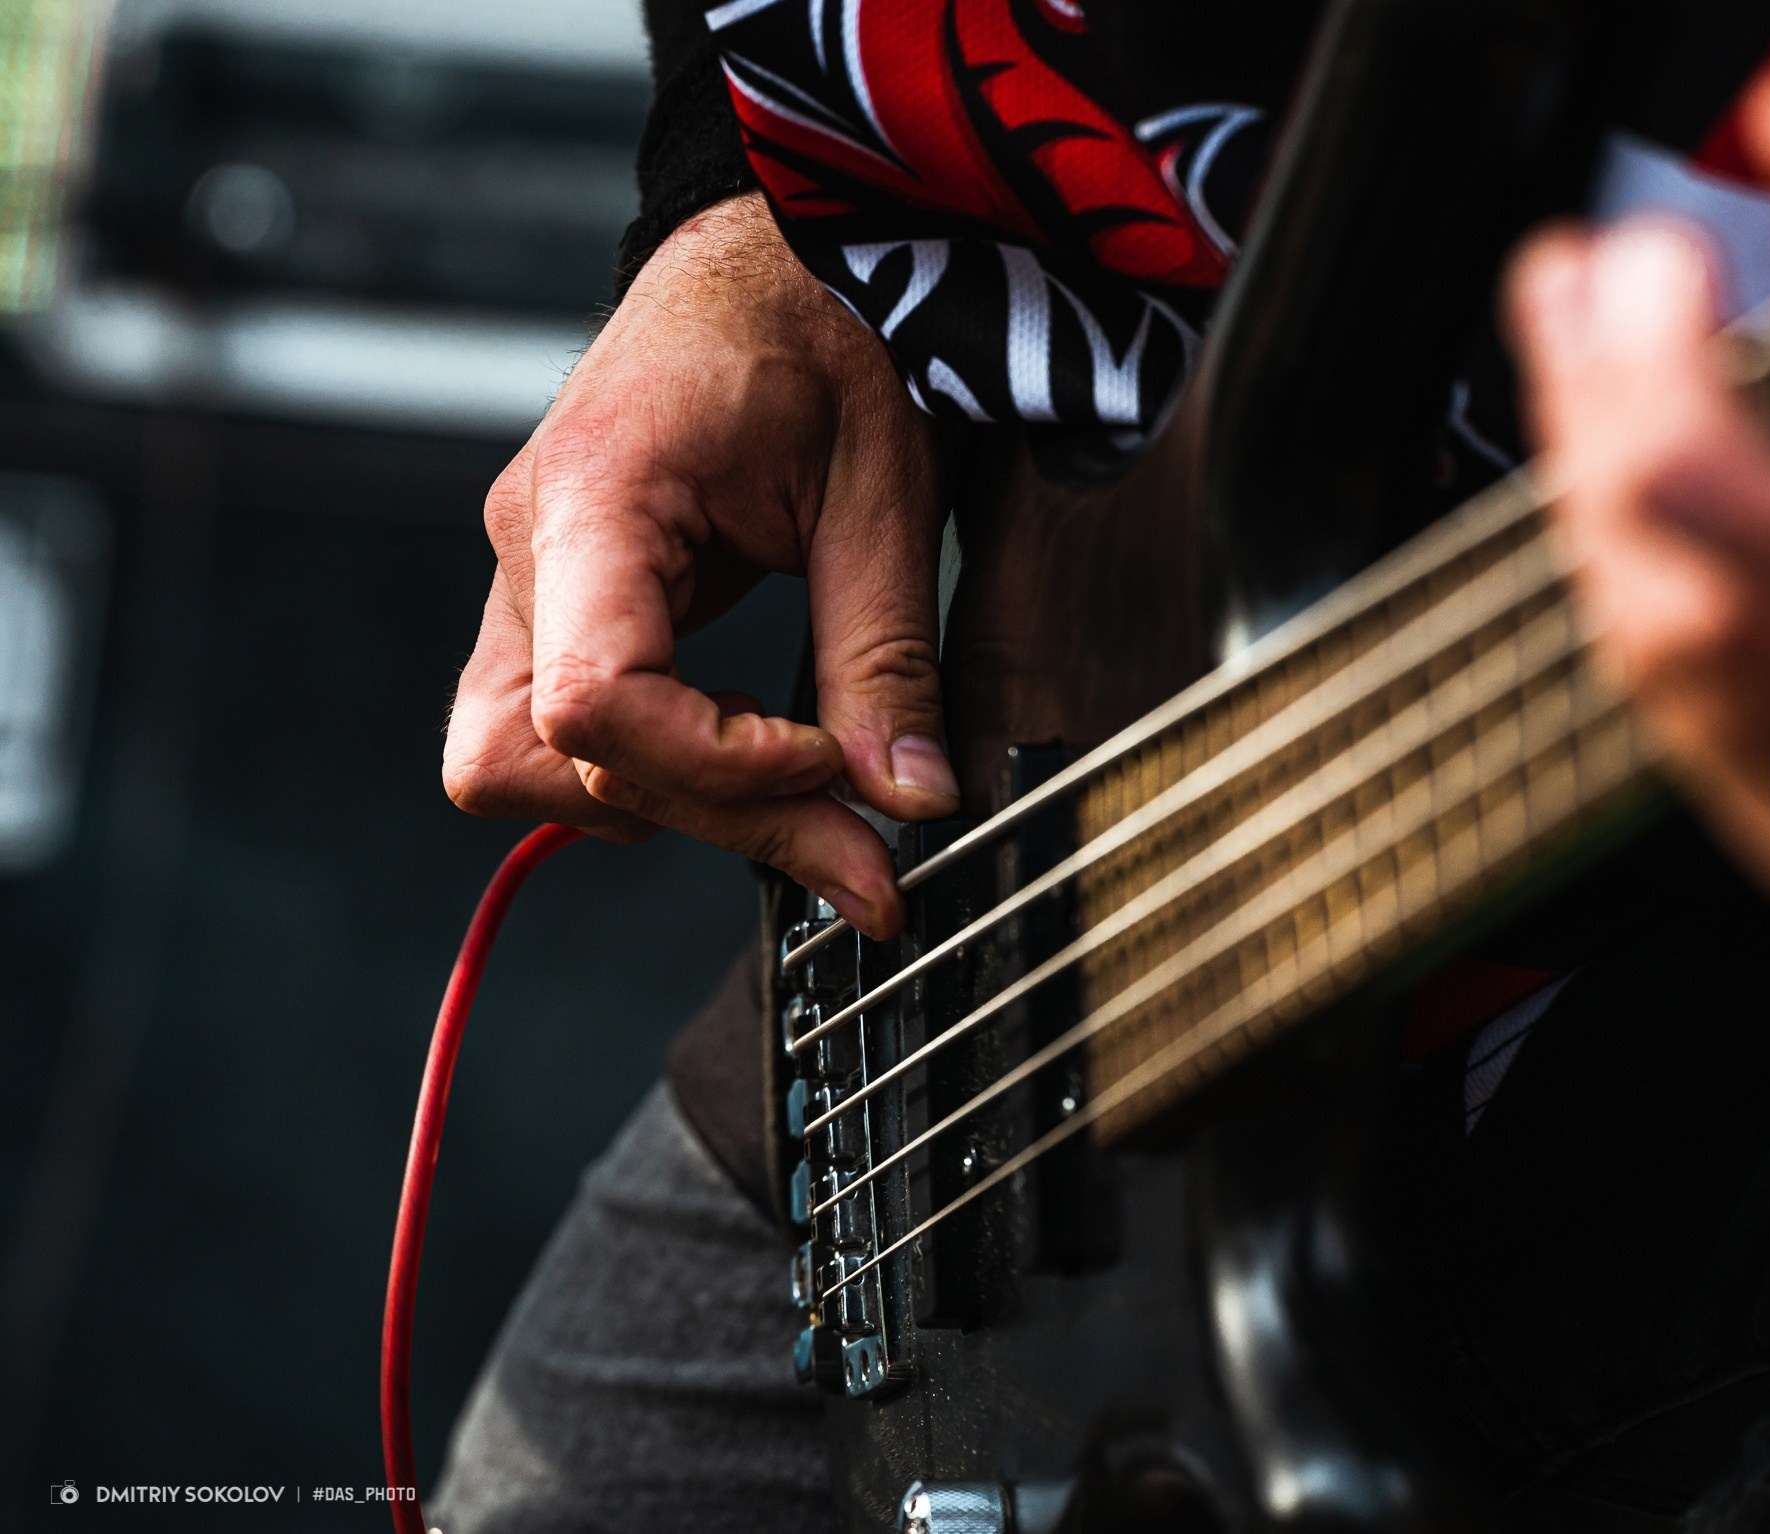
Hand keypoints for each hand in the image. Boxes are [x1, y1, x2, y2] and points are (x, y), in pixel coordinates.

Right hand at [442, 195, 954, 938]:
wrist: (775, 254)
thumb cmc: (823, 332)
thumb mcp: (884, 491)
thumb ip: (886, 656)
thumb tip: (908, 801)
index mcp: (598, 494)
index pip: (594, 700)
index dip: (715, 766)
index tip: (834, 765)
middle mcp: (532, 544)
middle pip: (552, 760)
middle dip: (717, 818)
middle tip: (864, 857)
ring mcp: (530, 575)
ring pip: (516, 763)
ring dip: (659, 805)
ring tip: (800, 796)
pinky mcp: (560, 600)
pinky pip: (558, 730)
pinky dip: (650, 770)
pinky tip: (757, 753)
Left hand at [1505, 55, 1769, 921]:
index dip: (1715, 446)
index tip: (1653, 272)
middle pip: (1710, 636)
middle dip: (1610, 440)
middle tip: (1580, 285)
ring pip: (1660, 678)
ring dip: (1589, 493)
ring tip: (1580, 340)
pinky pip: (1665, 711)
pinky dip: (1623, 570)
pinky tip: (1615, 461)